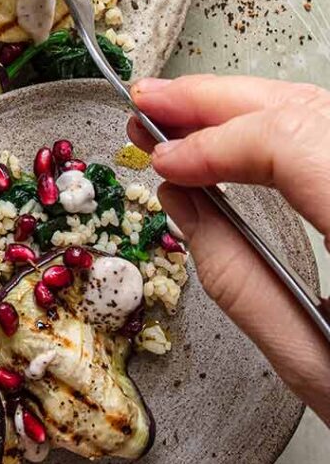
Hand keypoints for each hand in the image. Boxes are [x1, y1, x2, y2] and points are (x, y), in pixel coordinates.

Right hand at [129, 74, 329, 424]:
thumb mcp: (313, 362)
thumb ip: (236, 277)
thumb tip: (183, 201)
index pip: (291, 145)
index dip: (215, 143)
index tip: (163, 161)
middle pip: (305, 110)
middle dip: (215, 101)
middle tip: (150, 103)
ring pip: (318, 110)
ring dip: (240, 108)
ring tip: (176, 112)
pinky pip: (328, 134)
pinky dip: (273, 127)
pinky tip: (230, 132)